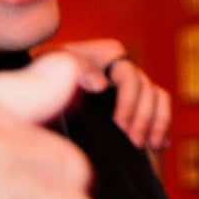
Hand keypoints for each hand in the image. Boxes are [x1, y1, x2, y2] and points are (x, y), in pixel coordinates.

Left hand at [48, 39, 171, 152]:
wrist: (37, 80)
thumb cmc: (42, 68)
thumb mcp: (52, 60)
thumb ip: (74, 66)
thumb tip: (101, 85)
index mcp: (109, 52)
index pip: (130, 77)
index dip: (129, 103)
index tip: (120, 126)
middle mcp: (125, 65)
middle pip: (148, 90)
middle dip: (143, 119)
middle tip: (134, 143)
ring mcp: (132, 81)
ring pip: (158, 98)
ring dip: (157, 124)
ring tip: (150, 146)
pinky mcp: (136, 97)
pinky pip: (159, 107)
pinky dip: (161, 125)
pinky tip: (160, 145)